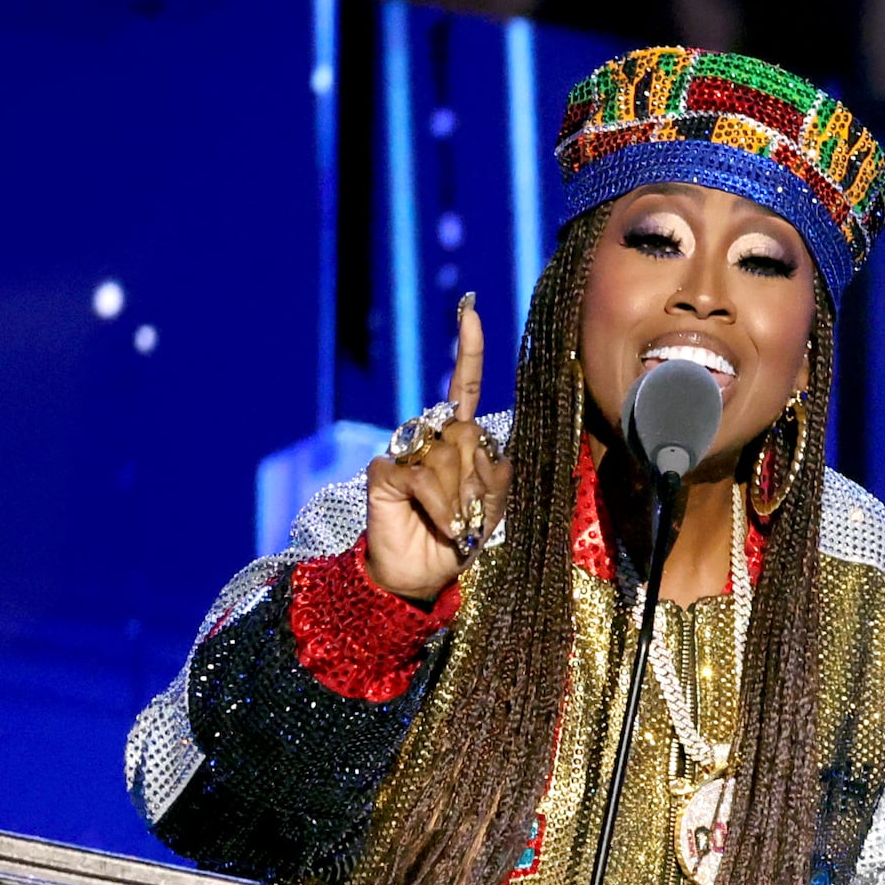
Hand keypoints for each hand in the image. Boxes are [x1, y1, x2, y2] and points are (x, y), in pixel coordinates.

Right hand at [360, 296, 509, 603]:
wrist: (421, 575)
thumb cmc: (460, 541)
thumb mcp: (493, 511)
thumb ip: (499, 478)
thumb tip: (494, 451)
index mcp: (460, 441)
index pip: (466, 388)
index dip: (469, 351)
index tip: (470, 309)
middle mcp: (431, 440)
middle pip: (469, 434)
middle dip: (480, 481)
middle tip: (474, 516)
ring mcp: (405, 453)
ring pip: (448, 457)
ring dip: (460, 498)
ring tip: (455, 524)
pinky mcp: (385, 472)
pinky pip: (420, 475)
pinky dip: (438, 503)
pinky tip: (436, 521)